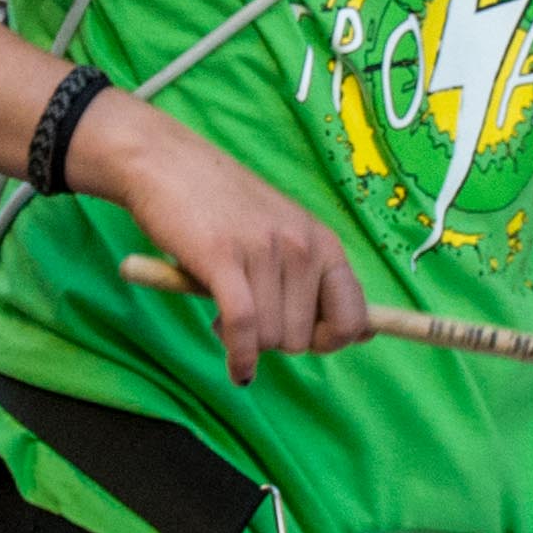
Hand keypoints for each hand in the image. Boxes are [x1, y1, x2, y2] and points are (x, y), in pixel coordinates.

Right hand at [75, 99, 364, 384]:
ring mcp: (264, 252)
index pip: (353, 317)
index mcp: (322, 242)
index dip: (330, 341)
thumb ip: (317, 280)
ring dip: (247, 343)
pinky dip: (240, 357)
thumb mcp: (283, 233)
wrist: (166, 164)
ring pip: (271, 338)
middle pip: (303, 337)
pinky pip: (244, 328)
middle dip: (274, 341)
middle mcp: (302, 246)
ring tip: (223, 316)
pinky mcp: (223, 259)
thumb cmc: (222, 206)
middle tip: (248, 319)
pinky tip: (237, 369)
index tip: (303, 339)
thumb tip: (366, 334)